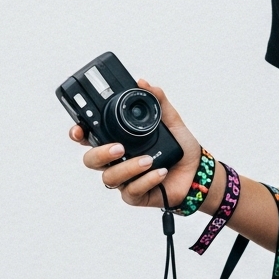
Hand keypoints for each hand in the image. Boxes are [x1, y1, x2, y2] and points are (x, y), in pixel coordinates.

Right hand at [68, 79, 202, 208]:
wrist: (199, 172)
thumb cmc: (181, 148)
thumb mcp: (172, 121)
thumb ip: (159, 102)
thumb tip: (144, 83)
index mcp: (119, 141)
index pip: (90, 137)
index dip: (79, 133)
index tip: (79, 130)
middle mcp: (117, 161)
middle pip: (91, 160)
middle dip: (100, 153)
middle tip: (119, 147)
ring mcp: (124, 179)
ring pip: (109, 177)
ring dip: (128, 168)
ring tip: (148, 160)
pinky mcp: (135, 195)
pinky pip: (131, 191)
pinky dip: (146, 180)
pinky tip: (160, 172)